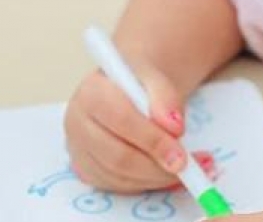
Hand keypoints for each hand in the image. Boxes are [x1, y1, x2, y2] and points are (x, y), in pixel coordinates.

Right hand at [63, 63, 188, 193]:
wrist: (126, 87)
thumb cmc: (139, 82)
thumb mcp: (156, 78)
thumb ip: (166, 98)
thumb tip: (175, 128)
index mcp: (91, 93)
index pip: (122, 120)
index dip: (153, 140)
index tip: (181, 154)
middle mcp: (77, 123)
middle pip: (117, 156)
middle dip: (155, 166)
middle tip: (185, 167)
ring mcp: (79, 150)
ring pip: (118, 176)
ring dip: (154, 178)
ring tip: (182, 170)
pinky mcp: (85, 169)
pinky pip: (117, 185)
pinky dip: (145, 183)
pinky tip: (164, 174)